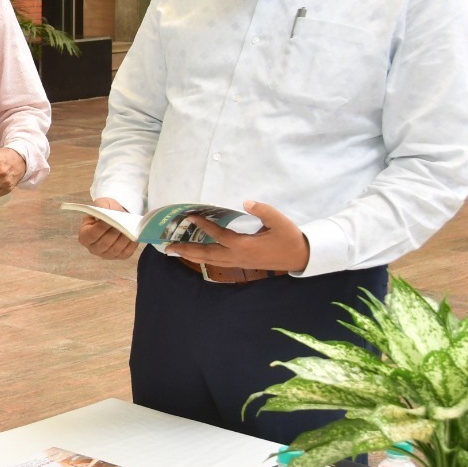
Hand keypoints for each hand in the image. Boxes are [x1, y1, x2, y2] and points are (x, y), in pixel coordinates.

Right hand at [78, 196, 136, 260]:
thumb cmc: (107, 211)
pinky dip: (131, 245)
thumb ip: (101, 206)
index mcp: (84, 236)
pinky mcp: (119, 257)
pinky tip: (134, 235)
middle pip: (104, 243)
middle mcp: (93, 248)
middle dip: (115, 232)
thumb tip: (107, 212)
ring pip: (116, 249)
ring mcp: (106, 255)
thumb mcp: (102, 204)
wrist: (117, 218)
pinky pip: (126, 253)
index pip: (92, 234)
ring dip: (124, 238)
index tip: (111, 219)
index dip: (102, 227)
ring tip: (130, 228)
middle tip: (123, 223)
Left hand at [174, 200, 309, 272]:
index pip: (219, 235)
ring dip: (192, 256)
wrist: (300, 257)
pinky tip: (197, 255)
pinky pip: (217, 263)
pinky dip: (203, 259)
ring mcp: (238, 262)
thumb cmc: (289, 237)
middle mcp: (238, 256)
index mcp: (245, 245)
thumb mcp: (279, 221)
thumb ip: (263, 210)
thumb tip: (246, 202)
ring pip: (210, 261)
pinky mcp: (241, 264)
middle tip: (167, 247)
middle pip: (207, 254)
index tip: (190, 217)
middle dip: (186, 250)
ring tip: (175, 251)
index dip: (204, 226)